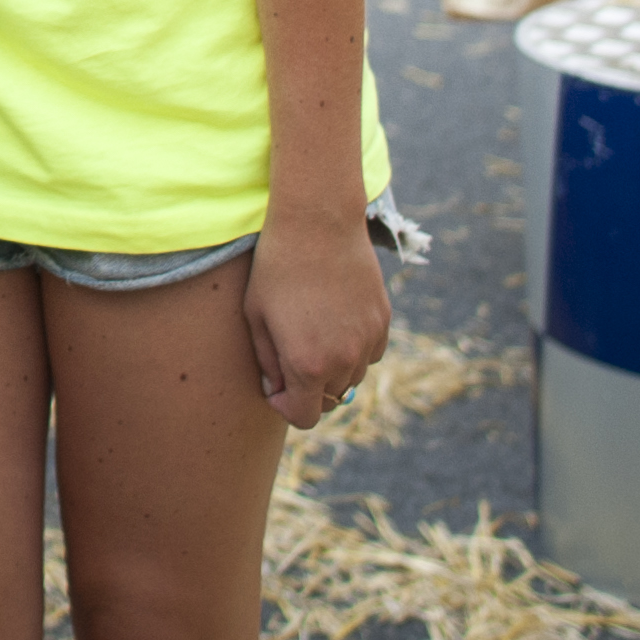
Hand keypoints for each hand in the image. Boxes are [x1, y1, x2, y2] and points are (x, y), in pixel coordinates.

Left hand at [244, 207, 392, 431]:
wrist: (318, 222)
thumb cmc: (276, 267)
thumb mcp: (256, 315)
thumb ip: (267, 361)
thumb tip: (277, 388)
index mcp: (308, 365)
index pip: (305, 416)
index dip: (286, 406)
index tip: (275, 386)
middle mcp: (344, 360)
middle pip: (329, 399)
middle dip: (307, 386)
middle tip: (289, 354)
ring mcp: (368, 341)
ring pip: (352, 377)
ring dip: (333, 368)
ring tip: (312, 332)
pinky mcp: (383, 321)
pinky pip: (370, 353)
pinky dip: (355, 348)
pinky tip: (335, 320)